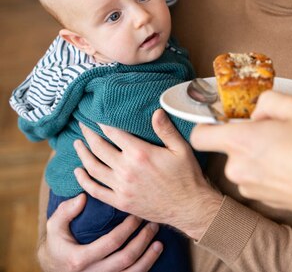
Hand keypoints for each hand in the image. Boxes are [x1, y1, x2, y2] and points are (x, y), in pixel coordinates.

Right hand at [39, 193, 160, 271]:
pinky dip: (143, 269)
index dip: (128, 228)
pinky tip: (152, 257)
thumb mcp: (54, 226)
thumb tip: (83, 197)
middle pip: (125, 259)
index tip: (137, 215)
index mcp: (78, 259)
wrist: (54, 268)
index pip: (111, 242)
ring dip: (148, 258)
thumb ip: (66, 211)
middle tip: (153, 225)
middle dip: (142, 241)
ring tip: (159, 243)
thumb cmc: (58, 243)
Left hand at [74, 109, 221, 239]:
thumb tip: (156, 111)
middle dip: (89, 135)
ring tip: (77, 144)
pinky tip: (78, 172)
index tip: (96, 117)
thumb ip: (166, 130)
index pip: (114, 133)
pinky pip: (95, 190)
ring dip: (82, 154)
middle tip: (82, 126)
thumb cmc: (187, 176)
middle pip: (99, 148)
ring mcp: (121, 187)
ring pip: (93, 167)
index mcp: (140, 153)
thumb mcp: (181, 149)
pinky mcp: (120, 202)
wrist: (188, 207)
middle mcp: (126, 169)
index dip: (103, 123)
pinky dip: (83, 180)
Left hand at [189, 91, 291, 241]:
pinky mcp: (263, 201)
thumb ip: (267, 100)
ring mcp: (249, 188)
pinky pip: (257, 178)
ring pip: (244, 163)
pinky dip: (269, 170)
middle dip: (247, 136)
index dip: (208, 124)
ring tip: (290, 149)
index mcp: (240, 143)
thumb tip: (257, 113)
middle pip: (228, 147)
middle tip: (276, 130)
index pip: (200, 135)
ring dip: (259, 154)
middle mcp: (238, 169)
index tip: (225, 119)